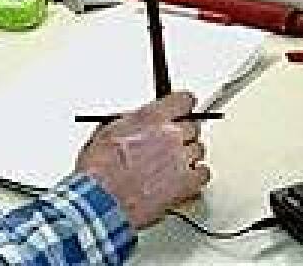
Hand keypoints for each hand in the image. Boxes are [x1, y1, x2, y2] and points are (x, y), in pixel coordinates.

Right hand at [75, 92, 209, 229]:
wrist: (100, 200)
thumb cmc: (99, 171)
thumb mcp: (108, 131)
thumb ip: (132, 121)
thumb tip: (141, 121)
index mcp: (151, 118)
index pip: (184, 100)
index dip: (183, 106)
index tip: (183, 109)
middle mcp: (169, 135)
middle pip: (193, 126)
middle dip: (183, 134)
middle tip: (169, 144)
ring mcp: (180, 159)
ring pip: (199, 150)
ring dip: (188, 156)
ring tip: (172, 165)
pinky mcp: (186, 184)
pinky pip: (204, 173)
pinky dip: (197, 176)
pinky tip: (185, 179)